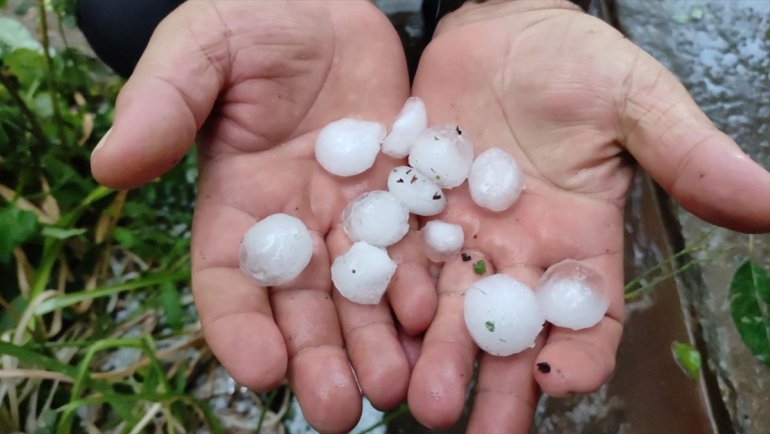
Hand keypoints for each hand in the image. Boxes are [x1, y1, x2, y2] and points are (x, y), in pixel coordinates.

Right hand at [90, 1, 436, 431]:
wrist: (330, 3)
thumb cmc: (255, 18)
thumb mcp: (203, 48)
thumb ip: (164, 102)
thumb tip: (108, 165)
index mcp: (238, 203)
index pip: (230, 280)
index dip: (239, 328)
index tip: (259, 371)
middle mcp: (296, 224)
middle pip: (303, 306)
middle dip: (319, 359)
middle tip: (341, 411)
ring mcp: (354, 216)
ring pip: (364, 294)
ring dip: (377, 344)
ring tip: (395, 388)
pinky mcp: (407, 198)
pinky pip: (417, 252)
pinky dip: (424, 291)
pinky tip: (435, 325)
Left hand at [407, 1, 769, 431]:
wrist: (498, 29)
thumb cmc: (573, 61)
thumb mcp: (633, 101)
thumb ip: (686, 155)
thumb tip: (769, 203)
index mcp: (577, 239)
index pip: (585, 316)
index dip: (577, 354)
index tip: (559, 381)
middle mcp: (517, 252)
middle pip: (507, 331)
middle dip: (490, 381)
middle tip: (464, 426)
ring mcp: (459, 236)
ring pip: (446, 310)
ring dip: (431, 354)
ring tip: (411, 397)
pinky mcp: (409, 212)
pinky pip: (394, 260)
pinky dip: (383, 295)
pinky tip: (367, 330)